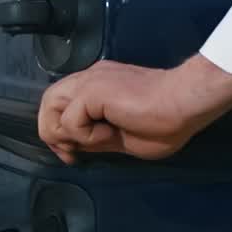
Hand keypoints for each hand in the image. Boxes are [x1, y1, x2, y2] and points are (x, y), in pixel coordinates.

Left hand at [37, 54, 231, 164]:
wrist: (183, 104)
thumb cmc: (165, 121)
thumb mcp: (120, 137)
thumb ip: (95, 137)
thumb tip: (75, 147)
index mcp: (99, 86)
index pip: (60, 104)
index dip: (58, 133)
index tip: (74, 155)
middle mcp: (91, 77)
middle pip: (48, 102)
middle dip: (53, 133)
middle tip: (73, 154)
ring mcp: (91, 80)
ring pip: (50, 105)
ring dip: (65, 132)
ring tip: (93, 142)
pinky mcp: (93, 89)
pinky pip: (70, 119)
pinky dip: (84, 135)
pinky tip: (109, 134)